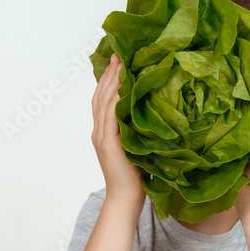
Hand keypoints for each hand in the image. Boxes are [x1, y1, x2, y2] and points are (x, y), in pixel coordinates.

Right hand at [91, 53, 144, 201]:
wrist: (126, 198)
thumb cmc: (136, 173)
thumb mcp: (136, 144)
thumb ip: (136, 127)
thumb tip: (150, 108)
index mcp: (104, 130)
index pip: (103, 98)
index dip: (108, 78)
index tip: (117, 59)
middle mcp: (99, 130)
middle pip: (100, 95)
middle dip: (109, 72)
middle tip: (117, 52)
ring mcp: (102, 136)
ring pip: (103, 101)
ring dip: (111, 80)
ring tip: (119, 61)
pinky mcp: (108, 143)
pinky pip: (110, 116)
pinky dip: (114, 99)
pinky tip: (122, 86)